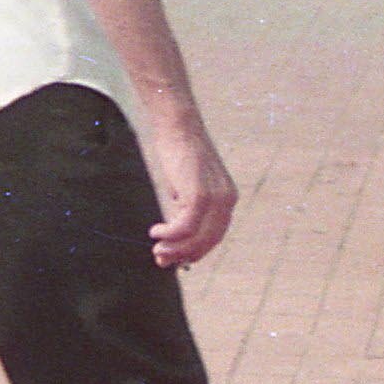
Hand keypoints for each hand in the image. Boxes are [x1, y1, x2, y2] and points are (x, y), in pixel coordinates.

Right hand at [141, 106, 237, 268]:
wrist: (178, 124)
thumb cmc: (179, 149)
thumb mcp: (187, 183)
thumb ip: (186, 204)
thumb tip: (175, 229)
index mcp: (228, 198)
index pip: (214, 235)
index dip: (194, 250)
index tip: (175, 257)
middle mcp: (227, 201)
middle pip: (208, 241)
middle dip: (183, 254)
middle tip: (161, 259)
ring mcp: (216, 198)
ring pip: (197, 237)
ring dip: (175, 248)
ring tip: (156, 250)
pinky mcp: (200, 194)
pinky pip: (185, 226)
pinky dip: (170, 234)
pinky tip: (156, 232)